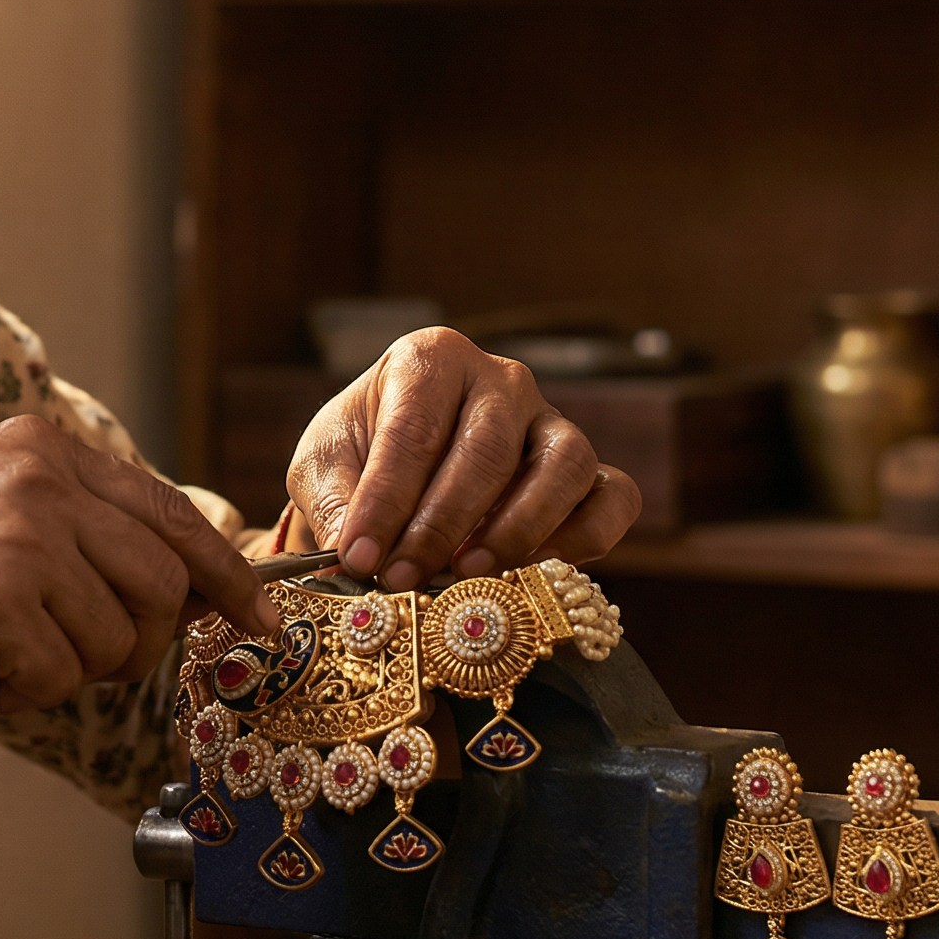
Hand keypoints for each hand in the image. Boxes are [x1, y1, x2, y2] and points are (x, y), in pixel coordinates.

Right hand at [0, 415, 278, 711]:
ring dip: (65, 670)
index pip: (171, 512)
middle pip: (162, 587)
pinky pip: (59, 679)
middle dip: (138, 643)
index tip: (262, 618)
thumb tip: (184, 582)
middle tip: (72, 655)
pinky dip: (20, 694)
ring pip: (118, 643)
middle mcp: (41, 481)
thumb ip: (79, 522)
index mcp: (44, 447)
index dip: (228, 573)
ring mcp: (20, 541)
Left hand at [287, 329, 639, 589]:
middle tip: (402, 580)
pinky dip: (584, 538)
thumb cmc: (360, 453)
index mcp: (431, 358)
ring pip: (562, 466)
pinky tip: (531, 571)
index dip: (385, 500)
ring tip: (467, 575)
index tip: (360, 556)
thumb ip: (337, 502)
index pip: (414, 429)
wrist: (396, 464)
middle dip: (440, 525)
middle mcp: (501, 379)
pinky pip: (613, 496)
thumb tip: (353, 555)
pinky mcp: (589, 469)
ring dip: (516, 529)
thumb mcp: (325, 465)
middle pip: (486, 450)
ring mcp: (552, 421)